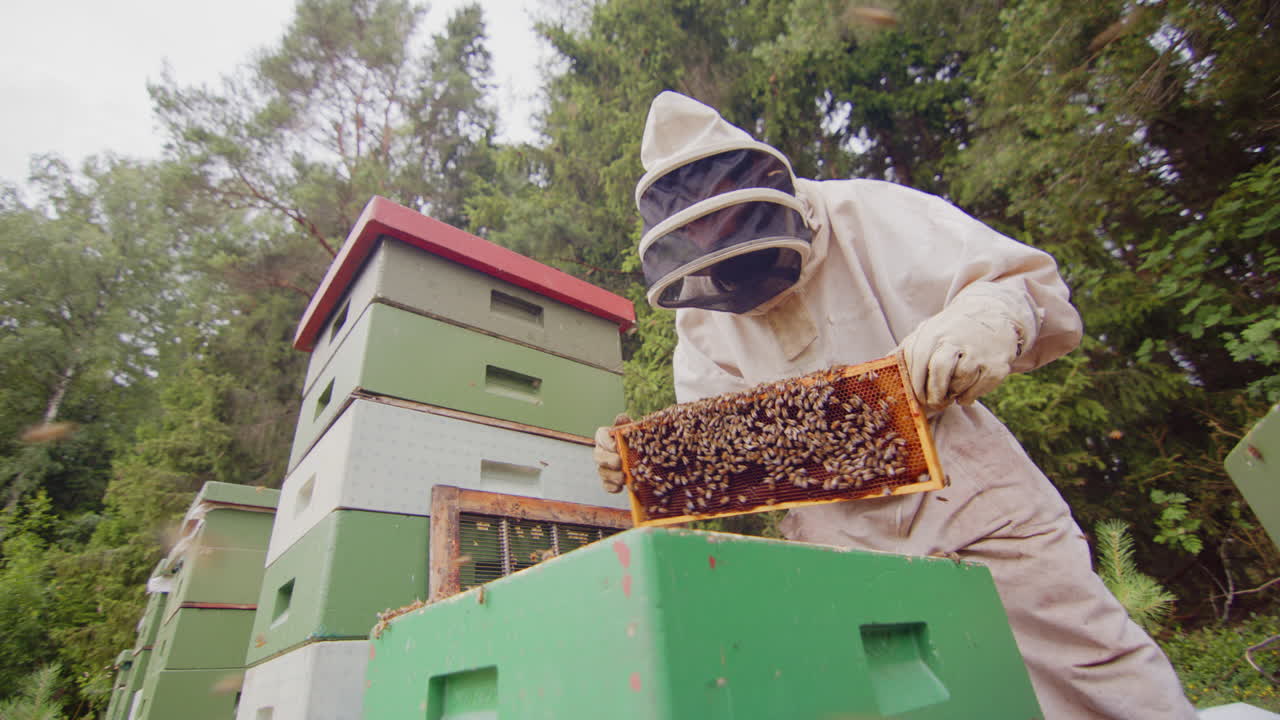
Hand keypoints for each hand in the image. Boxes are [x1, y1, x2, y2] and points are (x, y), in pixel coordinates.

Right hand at [594, 413, 632, 492]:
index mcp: (605, 437)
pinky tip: (620, 488)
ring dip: (612, 476)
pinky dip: (612, 487)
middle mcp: (601, 452)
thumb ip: (627, 425)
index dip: (606, 441)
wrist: (643, 457)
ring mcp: (604, 467)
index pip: (601, 436)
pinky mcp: (608, 481)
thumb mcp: (633, 431)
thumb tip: (621, 417)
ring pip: (602, 472)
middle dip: (608, 460)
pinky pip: (606, 485)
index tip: (616, 446)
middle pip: (598, 456)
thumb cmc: (635, 440)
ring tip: (623, 478)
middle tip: (619, 462)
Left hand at [900, 285, 1028, 413]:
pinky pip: (976, 391)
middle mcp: (957, 340)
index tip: (916, 398)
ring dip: (952, 394)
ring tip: (950, 391)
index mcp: (935, 333)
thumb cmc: (952, 329)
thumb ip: (906, 349)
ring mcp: (979, 353)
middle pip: (939, 371)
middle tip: (933, 403)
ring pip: (959, 383)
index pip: (919, 361)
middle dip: (933, 393)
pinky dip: (967, 397)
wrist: (993, 312)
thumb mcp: (928, 331)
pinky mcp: (997, 366)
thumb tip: (881, 366)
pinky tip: (965, 391)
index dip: (915, 384)